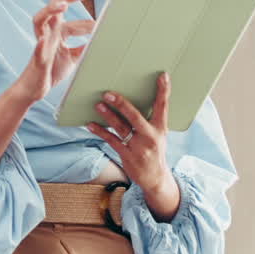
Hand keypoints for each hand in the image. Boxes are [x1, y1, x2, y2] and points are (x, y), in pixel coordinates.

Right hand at [9, 0, 95, 103]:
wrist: (36, 88)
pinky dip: (40, 45)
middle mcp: (48, 34)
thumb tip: (101, 40)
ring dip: (50, 11)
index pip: (73, 22)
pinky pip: (37, 50)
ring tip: (62, 5)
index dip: (88, 23)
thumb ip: (84, 47)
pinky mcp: (38, 60)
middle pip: (54, 9)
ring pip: (40, 21)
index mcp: (57, 33)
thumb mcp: (73, 57)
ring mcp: (41, 44)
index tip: (103, 24)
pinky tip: (43, 40)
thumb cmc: (52, 70)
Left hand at [86, 72, 179, 219]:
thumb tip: (131, 101)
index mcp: (161, 128)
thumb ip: (150, 120)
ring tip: (98, 105)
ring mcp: (138, 147)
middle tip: (108, 93)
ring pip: (121, 128)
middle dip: (122, 104)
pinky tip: (91, 124)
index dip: (163, 90)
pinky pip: (111, 140)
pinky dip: (100, 132)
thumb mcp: (159, 135)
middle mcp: (150, 136)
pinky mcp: (127, 155)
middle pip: (135, 116)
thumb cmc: (154, 150)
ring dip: (108, 116)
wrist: (155, 178)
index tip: (163, 75)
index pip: (163, 106)